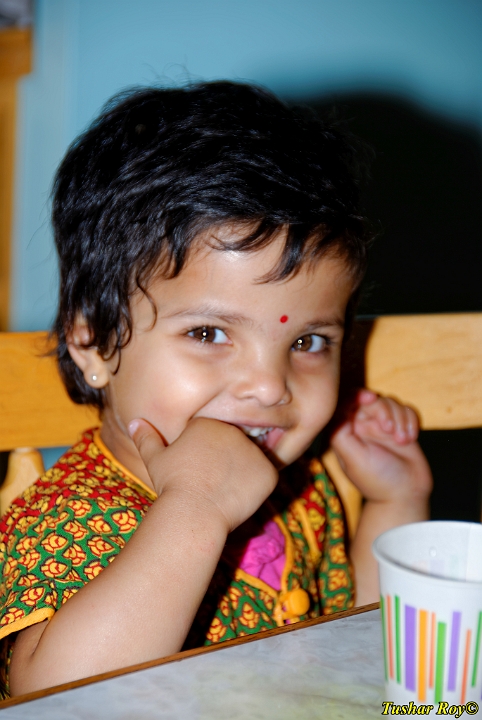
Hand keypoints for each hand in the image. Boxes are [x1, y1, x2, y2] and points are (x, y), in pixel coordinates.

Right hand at [129, 418, 277, 533]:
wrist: (193, 512)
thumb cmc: (171, 485)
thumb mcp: (154, 459)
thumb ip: (146, 438)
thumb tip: (135, 422)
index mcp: (208, 423)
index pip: (212, 438)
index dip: (204, 458)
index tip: (196, 473)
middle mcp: (234, 431)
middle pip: (233, 447)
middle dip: (224, 463)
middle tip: (210, 485)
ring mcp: (253, 450)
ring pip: (249, 462)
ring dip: (240, 475)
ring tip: (223, 493)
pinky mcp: (269, 470)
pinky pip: (265, 477)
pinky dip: (256, 489)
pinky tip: (238, 499)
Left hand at [330, 389, 431, 504]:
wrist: (406, 495)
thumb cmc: (376, 480)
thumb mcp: (352, 457)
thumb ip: (341, 433)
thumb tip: (341, 409)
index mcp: (347, 431)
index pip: (348, 402)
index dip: (358, 395)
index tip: (370, 398)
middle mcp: (364, 426)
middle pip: (373, 399)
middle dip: (384, 410)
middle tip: (389, 431)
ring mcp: (384, 426)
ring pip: (392, 402)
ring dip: (400, 419)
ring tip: (402, 441)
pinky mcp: (402, 428)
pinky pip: (408, 410)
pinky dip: (411, 421)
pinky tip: (410, 439)